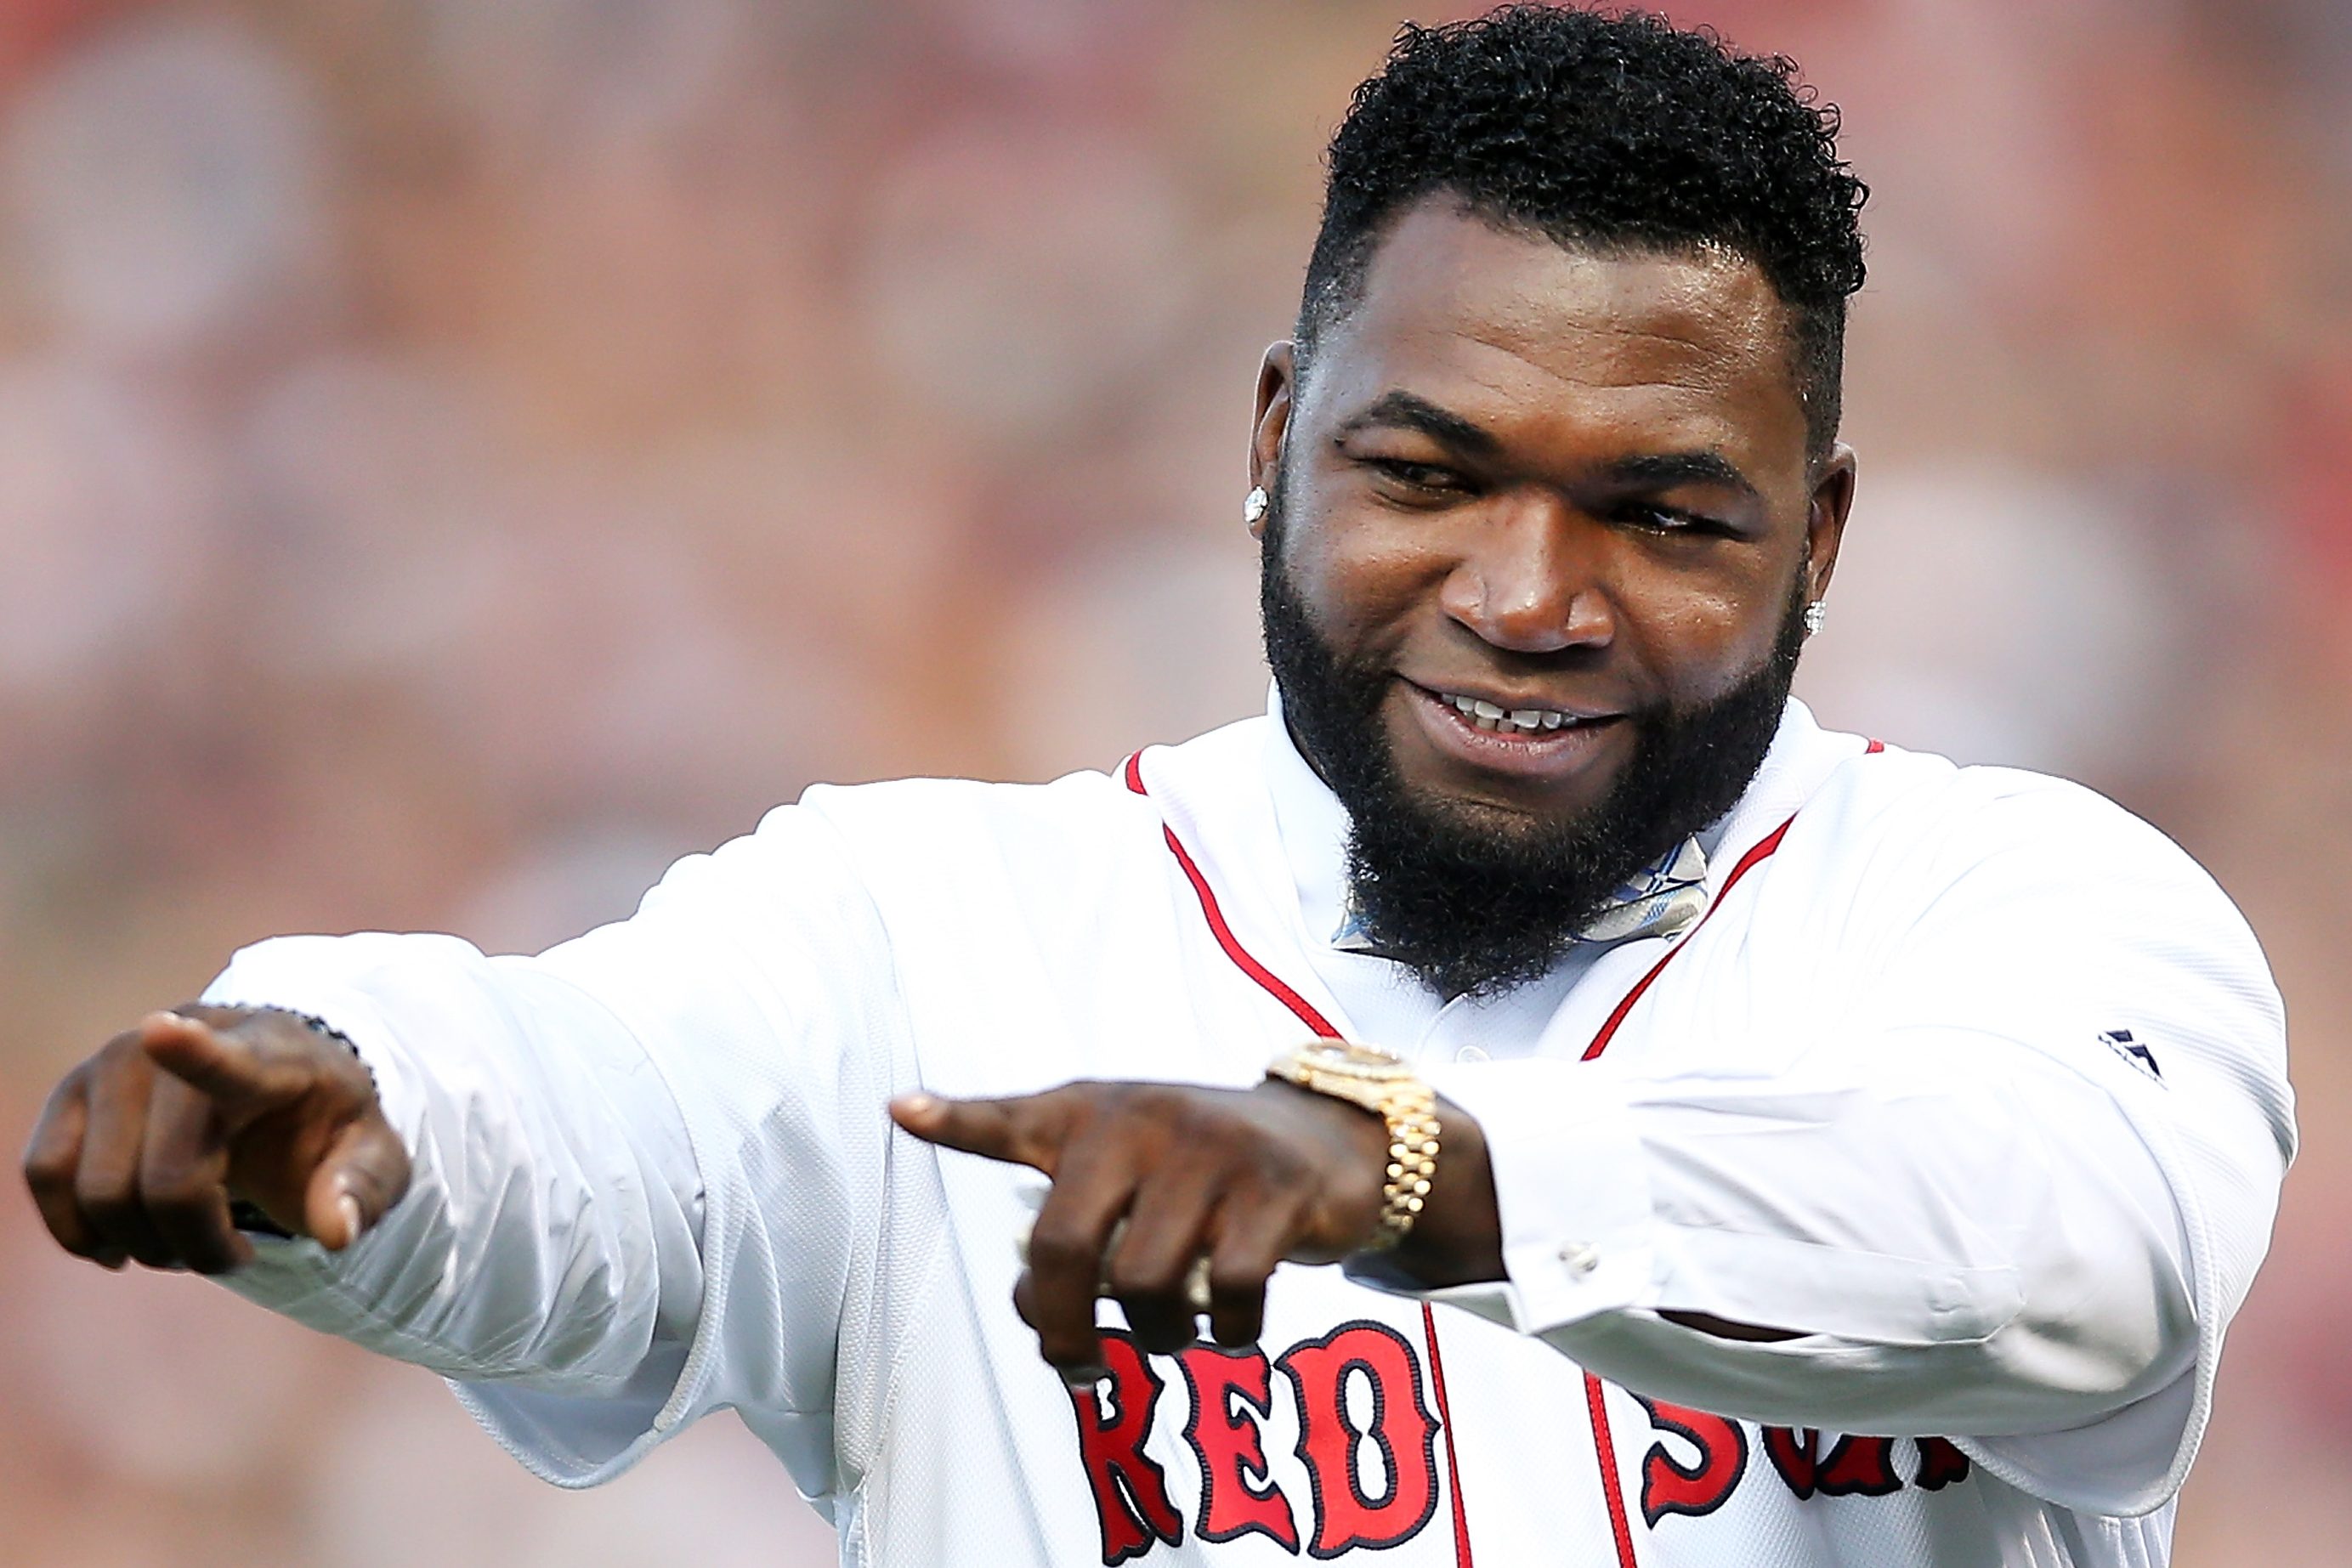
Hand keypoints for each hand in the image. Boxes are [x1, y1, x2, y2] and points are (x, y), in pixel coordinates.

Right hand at [21, 1006, 409, 1273]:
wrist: (277, 1092)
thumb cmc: (324, 1128)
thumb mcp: (370, 1157)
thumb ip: (361, 1189)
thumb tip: (337, 1231)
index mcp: (267, 1053)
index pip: (227, 1059)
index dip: (194, 1052)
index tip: (164, 1032)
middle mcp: (178, 1042)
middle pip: (164, 1180)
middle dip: (197, 1241)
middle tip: (232, 1251)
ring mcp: (114, 1063)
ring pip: (99, 1189)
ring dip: (143, 1242)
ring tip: (186, 1239)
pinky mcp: (72, 1093)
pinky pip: (45, 1174)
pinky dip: (80, 1229)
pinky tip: (120, 1243)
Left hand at [892, 1078, 1405, 1381]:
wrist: (1330, 1140)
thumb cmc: (1205, 1168)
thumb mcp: (1131, 1158)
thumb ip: (1070, 1210)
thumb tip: (1025, 1295)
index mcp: (1093, 1114)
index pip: (1011, 1120)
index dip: (955, 1120)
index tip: (900, 1111)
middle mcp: (1143, 1121)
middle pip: (1065, 1246)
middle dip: (1060, 1328)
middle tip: (1077, 1366)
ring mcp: (1211, 1151)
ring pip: (1146, 1282)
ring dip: (1158, 1335)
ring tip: (1173, 1331)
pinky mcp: (1275, 1188)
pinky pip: (1230, 1288)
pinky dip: (1228, 1332)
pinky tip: (1232, 1328)